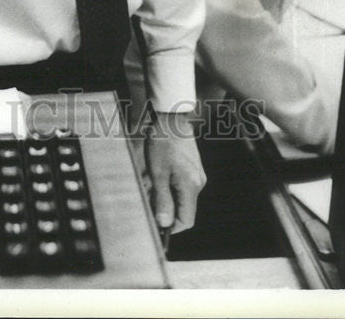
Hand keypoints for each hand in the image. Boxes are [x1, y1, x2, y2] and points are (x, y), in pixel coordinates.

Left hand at [144, 113, 205, 234]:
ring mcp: (196, 175)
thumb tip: (164, 223)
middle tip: (146, 201)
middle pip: (183, 209)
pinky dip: (167, 185)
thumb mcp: (157, 172)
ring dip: (164, 196)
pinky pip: (181, 185)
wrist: (171, 117)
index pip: (186, 220)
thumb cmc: (162, 141)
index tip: (155, 226)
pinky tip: (155, 175)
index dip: (171, 227)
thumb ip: (162, 199)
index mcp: (191, 186)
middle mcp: (198, 183)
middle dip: (164, 209)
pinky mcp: (192, 168)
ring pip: (181, 196)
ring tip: (148, 185)